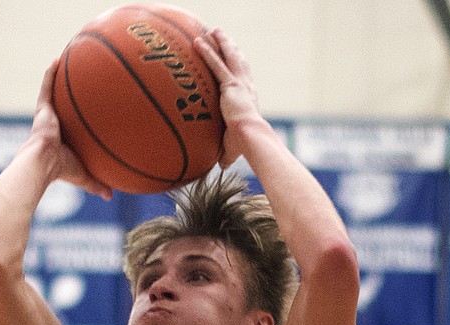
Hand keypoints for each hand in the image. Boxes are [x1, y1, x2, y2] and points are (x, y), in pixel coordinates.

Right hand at [31, 60, 113, 199]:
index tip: (86, 109)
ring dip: (59, 78)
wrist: (43, 163)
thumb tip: (111, 196)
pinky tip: (57, 60)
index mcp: (62, 138)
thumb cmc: (61, 171)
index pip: (71, 125)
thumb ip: (96, 184)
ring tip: (68, 61)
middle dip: (69, 95)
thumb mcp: (83, 176)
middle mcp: (54, 124)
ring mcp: (47, 115)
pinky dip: (50, 73)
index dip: (77, 118)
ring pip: (54, 93)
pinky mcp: (42, 108)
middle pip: (63, 106)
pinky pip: (46, 86)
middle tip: (82, 82)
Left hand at [194, 28, 262, 167]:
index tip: (235, 58)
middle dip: (230, 48)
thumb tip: (221, 168)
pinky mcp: (230, 85)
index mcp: (248, 98)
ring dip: (221, 42)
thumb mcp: (233, 148)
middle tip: (223, 36)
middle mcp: (246, 87)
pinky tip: (198, 42)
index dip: (239, 67)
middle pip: (237, 61)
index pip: (243, 78)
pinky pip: (216, 65)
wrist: (251, 137)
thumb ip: (226, 154)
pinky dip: (207, 52)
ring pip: (229, 57)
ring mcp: (239, 83)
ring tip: (213, 30)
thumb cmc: (245, 145)